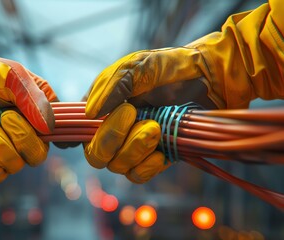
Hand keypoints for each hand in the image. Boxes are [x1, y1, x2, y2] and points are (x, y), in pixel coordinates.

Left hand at [0, 53, 56, 182]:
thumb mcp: (10, 76)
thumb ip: (32, 98)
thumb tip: (49, 128)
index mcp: (38, 108)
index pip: (58, 130)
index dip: (51, 134)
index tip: (39, 128)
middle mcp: (26, 129)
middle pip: (38, 154)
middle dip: (21, 139)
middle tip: (2, 118)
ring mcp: (6, 145)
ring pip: (16, 165)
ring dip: (0, 149)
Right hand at [84, 47, 219, 182]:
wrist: (206, 80)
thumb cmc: (167, 68)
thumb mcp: (137, 67)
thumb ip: (113, 87)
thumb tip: (90, 114)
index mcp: (100, 107)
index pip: (79, 130)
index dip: (85, 132)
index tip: (113, 116)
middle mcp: (111, 130)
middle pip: (96, 154)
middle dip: (113, 138)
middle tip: (137, 116)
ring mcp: (131, 146)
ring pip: (117, 166)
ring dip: (135, 149)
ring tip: (156, 127)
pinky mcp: (151, 159)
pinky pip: (138, 175)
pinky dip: (147, 166)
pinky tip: (161, 152)